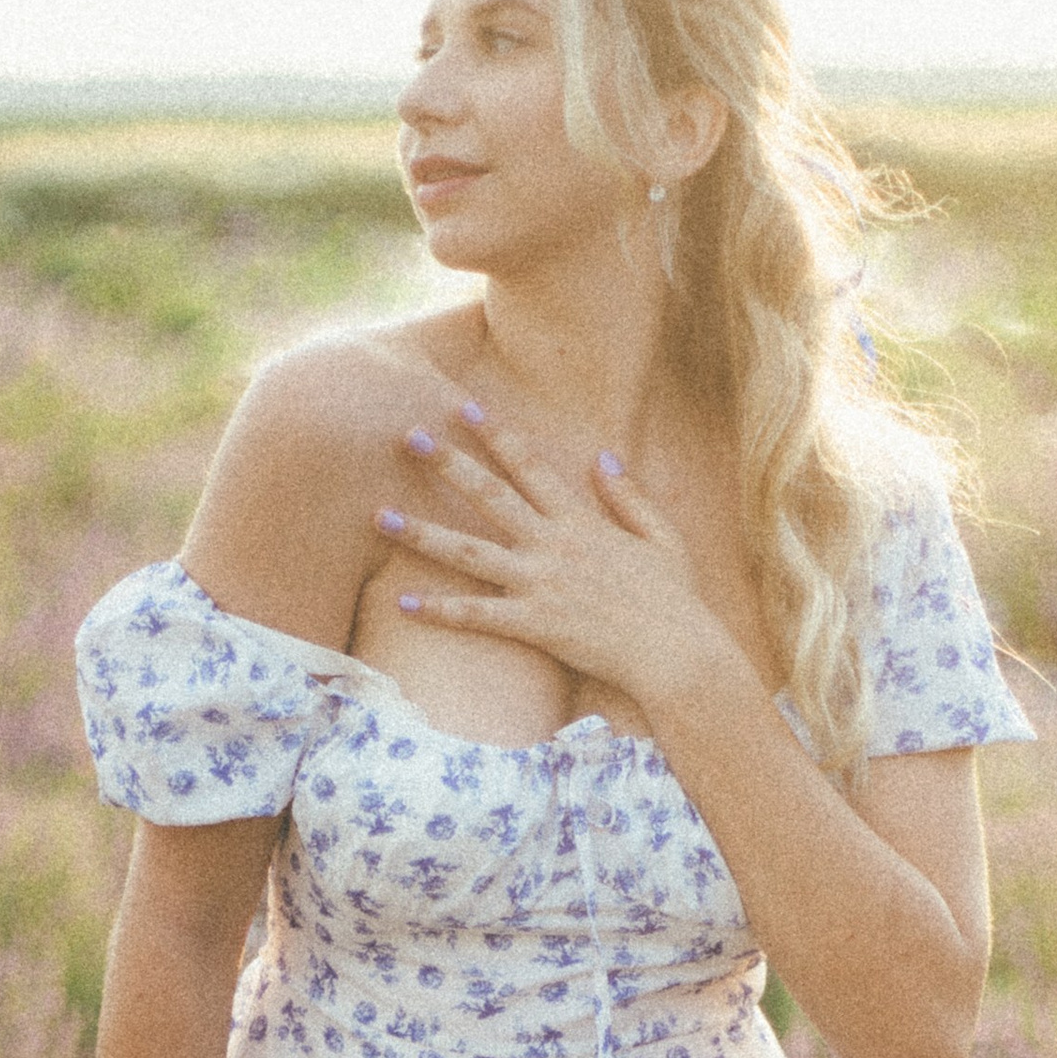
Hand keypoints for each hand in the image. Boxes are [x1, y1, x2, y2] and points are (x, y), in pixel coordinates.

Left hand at [374, 404, 729, 718]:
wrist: (676, 651)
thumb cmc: (674, 599)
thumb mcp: (662, 536)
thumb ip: (628, 496)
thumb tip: (602, 457)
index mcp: (580, 520)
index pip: (529, 464)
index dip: (494, 433)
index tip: (461, 406)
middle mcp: (552, 544)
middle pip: (488, 495)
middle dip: (446, 463)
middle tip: (407, 438)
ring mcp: (540, 583)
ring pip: (468, 552)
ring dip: (421, 533)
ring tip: (380, 516)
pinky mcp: (535, 624)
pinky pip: (478, 615)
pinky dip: (440, 610)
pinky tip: (404, 603)